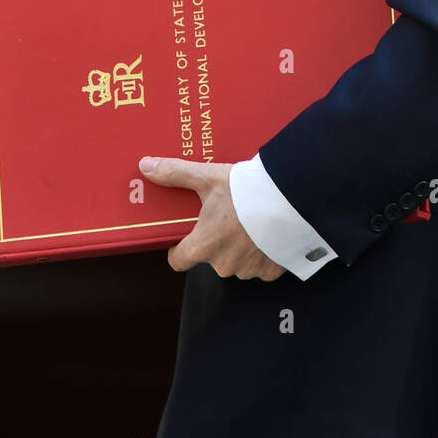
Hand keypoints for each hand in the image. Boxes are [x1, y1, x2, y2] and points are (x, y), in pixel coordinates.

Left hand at [139, 156, 285, 280]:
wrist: (291, 199)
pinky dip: (262, 251)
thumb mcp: (208, 177)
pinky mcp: (272, 271)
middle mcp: (224, 265)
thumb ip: (176, 173)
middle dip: (215, 240)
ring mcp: (249, 270)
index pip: (178, 261)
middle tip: (224, 216)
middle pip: (210, 257)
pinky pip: (260, 264)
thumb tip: (145, 166)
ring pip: (236, 261)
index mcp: (203, 246)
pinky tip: (267, 231)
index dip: (177, 249)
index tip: (182, 236)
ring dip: (239, 246)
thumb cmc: (245, 191)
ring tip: (249, 221)